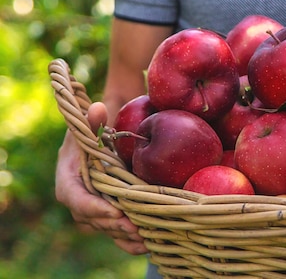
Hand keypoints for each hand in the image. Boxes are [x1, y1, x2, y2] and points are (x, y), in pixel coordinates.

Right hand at [55, 102, 147, 254]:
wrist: (101, 138)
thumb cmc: (95, 130)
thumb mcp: (92, 124)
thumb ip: (94, 120)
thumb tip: (98, 108)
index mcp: (68, 177)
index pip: (76, 197)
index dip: (94, 207)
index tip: (114, 211)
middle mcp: (79, 197)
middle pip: (93, 217)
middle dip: (113, 224)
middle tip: (134, 227)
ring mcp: (94, 207)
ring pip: (106, 227)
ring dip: (124, 236)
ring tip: (145, 241)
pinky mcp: (109, 212)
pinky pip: (117, 229)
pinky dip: (130, 240)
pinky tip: (148, 245)